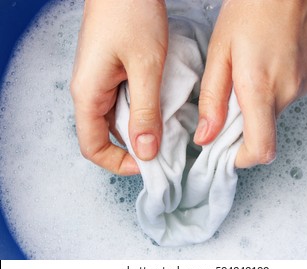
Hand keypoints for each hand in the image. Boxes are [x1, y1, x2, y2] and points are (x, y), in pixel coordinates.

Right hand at [71, 0, 167, 174]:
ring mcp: (98, 81)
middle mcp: (88, 91)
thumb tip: (145, 151)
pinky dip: (141, 109)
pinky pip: (122, 102)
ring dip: (139, 127)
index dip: (119, 162)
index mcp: (88, 94)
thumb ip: (145, 112)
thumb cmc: (131, 13)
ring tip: (165, 124)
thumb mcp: (146, 67)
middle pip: (104, 135)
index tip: (148, 163)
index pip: (93, 147)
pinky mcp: (110, 72)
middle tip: (164, 146)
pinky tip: (159, 103)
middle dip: (133, 146)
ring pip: (116, 119)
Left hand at [194, 0, 306, 167]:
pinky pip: (287, 98)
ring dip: (258, 107)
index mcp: (260, 89)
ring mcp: (304, 85)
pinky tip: (265, 68)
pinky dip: (272, 93)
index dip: (242, 159)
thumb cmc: (250, 11)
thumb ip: (212, 100)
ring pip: (274, 114)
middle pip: (264, 132)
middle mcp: (288, 92)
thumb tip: (206, 137)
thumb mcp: (219, 54)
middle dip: (243, 127)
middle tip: (229, 101)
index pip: (260, 149)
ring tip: (248, 76)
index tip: (226, 152)